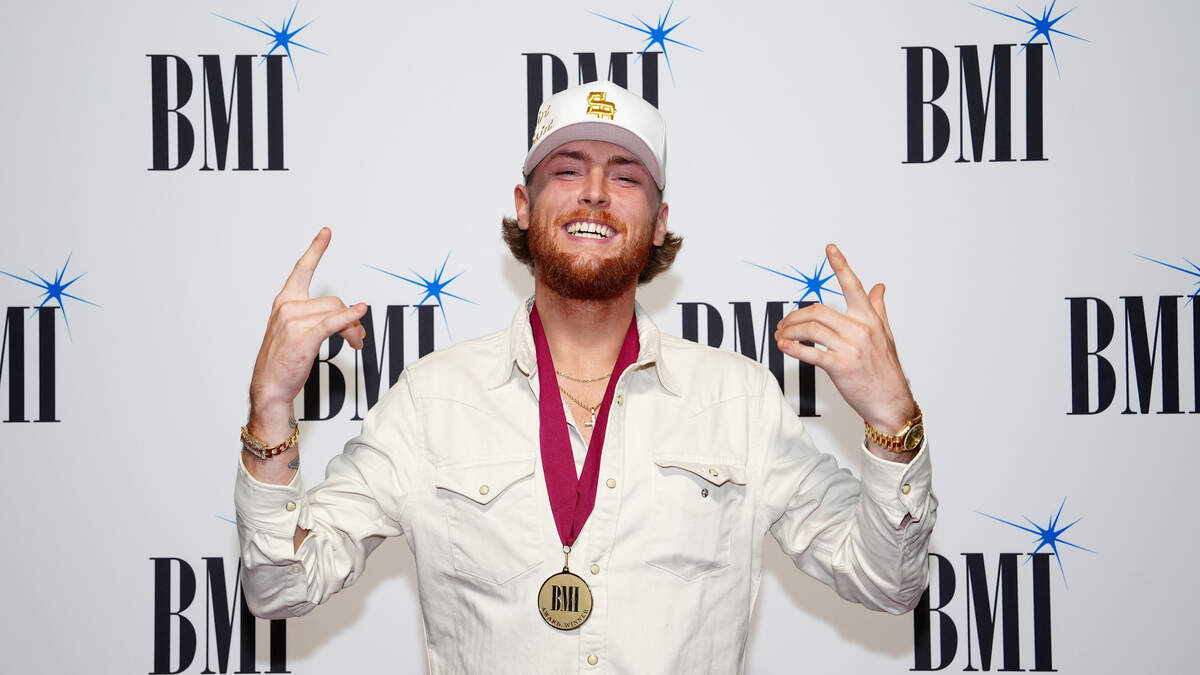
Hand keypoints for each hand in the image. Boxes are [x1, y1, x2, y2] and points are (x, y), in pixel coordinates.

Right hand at [248, 228, 367, 440]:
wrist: (270, 387)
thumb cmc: (284, 362)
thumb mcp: (298, 332)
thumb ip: (319, 318)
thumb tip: (351, 315)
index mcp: (284, 302)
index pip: (301, 269)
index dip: (315, 249)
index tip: (326, 233)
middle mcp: (287, 307)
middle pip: (334, 301)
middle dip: (352, 319)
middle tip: (359, 338)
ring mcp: (293, 321)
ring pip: (338, 313)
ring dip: (354, 329)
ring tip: (356, 343)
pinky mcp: (303, 337)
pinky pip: (334, 322)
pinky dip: (350, 318)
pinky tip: (360, 314)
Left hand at [774, 244, 914, 433]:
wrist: (891, 402)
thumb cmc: (886, 369)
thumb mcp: (885, 335)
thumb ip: (878, 309)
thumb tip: (879, 286)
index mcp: (870, 319)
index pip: (854, 286)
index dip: (841, 266)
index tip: (830, 248)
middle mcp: (861, 330)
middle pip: (818, 311)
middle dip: (795, 316)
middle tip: (783, 324)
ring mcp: (851, 348)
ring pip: (812, 329)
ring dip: (790, 331)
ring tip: (781, 336)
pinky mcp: (841, 367)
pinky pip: (812, 353)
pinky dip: (794, 348)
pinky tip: (784, 346)